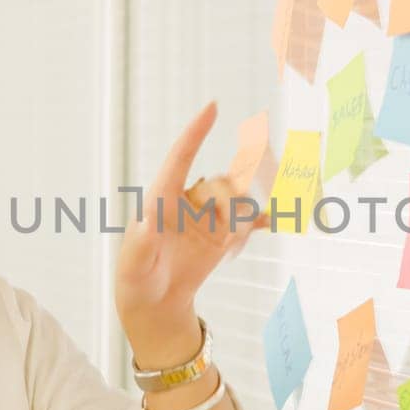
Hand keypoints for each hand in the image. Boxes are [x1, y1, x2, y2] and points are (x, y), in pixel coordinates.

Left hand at [115, 102, 267, 366]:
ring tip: (236, 242)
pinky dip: (264, 219)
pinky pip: (249, 221)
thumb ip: (140, 244)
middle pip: (220, 182)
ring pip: (238, 200)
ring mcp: (208, 217)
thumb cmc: (135, 279)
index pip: (179, 160)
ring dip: (247, 213)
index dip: (195, 133)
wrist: (154, 302)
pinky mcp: (223, 235)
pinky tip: (276, 220)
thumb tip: (146, 222)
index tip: (212, 107)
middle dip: (235, 191)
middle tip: (238, 216)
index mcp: (162, 200)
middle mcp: (188, 202)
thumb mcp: (133, 265)